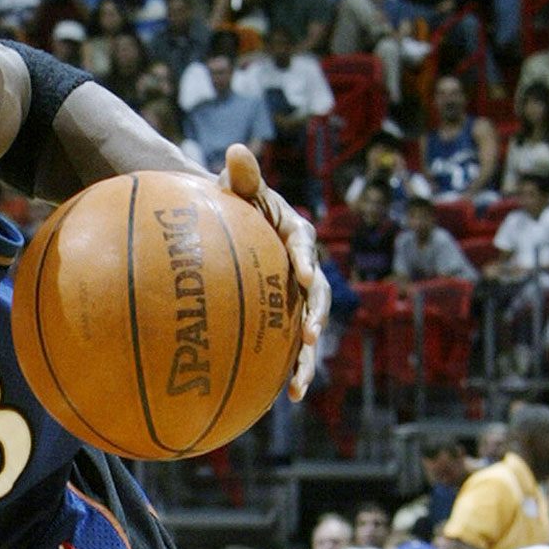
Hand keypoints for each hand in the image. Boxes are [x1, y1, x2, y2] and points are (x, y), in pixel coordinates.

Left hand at [222, 142, 329, 400]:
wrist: (230, 226)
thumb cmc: (230, 205)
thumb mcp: (234, 188)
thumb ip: (240, 176)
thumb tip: (236, 150)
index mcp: (296, 235)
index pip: (304, 246)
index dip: (306, 260)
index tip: (303, 276)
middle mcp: (304, 268)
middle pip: (318, 295)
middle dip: (317, 317)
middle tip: (311, 336)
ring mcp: (297, 298)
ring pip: (310, 329)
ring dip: (308, 357)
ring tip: (300, 384)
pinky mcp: (286, 320)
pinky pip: (291, 347)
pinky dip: (292, 370)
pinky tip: (287, 398)